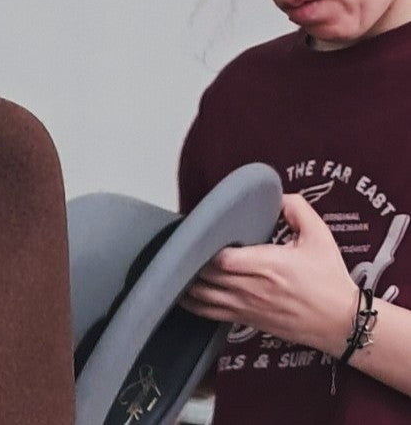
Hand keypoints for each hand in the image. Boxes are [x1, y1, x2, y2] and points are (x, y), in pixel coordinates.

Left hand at [180, 193, 357, 354]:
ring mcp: (246, 306)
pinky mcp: (246, 320)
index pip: (222, 258)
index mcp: (268, 264)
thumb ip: (298, 210)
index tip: (197, 232)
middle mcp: (252, 288)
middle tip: (181, 246)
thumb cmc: (330, 281)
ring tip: (176, 267)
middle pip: (206, 275)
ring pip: (202, 296)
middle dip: (190, 261)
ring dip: (186, 282)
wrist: (342, 322)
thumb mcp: (320, 237)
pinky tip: (182, 294)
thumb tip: (279, 195)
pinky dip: (192, 303)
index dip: (204, 246)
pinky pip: (209, 313)